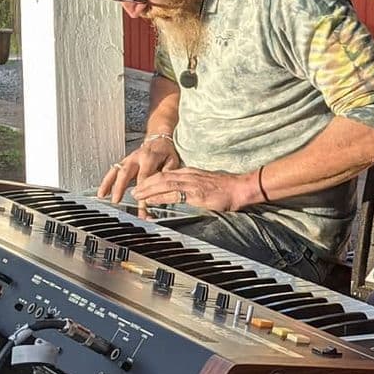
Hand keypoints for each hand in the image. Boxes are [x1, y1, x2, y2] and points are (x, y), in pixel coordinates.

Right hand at [99, 138, 180, 212]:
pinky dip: (106, 182)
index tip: (141, 205)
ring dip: (109, 184)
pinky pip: (113, 171)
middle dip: (120, 187)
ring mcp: (128, 159)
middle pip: (126, 173)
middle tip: (117, 200)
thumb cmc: (166, 152)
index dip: (142, 191)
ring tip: (103, 196)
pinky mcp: (124, 162)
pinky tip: (102, 192)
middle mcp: (136, 157)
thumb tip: (164, 185)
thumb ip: (168, 172)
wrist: (159, 140)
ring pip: (116, 171)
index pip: (144, 177)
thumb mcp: (173, 160)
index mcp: (150, 157)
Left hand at [132, 166, 253, 213]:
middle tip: (133, 190)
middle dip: (145, 183)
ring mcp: (191, 183)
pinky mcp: (195, 193)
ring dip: (147, 189)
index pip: (167, 174)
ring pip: (163, 183)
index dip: (152, 179)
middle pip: (161, 177)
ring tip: (136, 195)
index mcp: (191, 173)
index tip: (143, 184)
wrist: (240, 188)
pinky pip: (173, 193)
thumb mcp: (207, 184)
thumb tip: (185, 194)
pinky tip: (150, 200)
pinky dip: (159, 196)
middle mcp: (188, 175)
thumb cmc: (227, 188)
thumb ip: (194, 187)